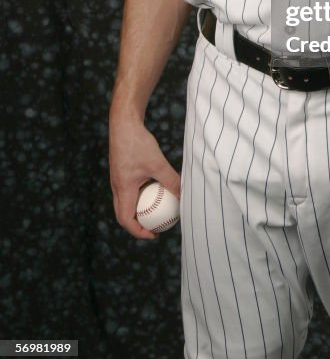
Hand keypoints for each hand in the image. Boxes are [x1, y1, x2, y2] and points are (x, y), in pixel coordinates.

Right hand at [109, 110, 180, 239]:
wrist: (123, 123)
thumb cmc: (138, 143)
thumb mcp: (157, 164)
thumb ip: (170, 180)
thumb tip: (183, 195)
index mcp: (122, 189)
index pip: (125, 220)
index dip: (138, 231)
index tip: (153, 234)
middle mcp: (117, 186)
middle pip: (123, 214)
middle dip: (137, 224)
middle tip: (154, 226)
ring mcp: (118, 178)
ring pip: (125, 202)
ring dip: (138, 209)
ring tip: (156, 210)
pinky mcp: (121, 170)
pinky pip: (128, 190)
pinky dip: (138, 196)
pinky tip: (154, 188)